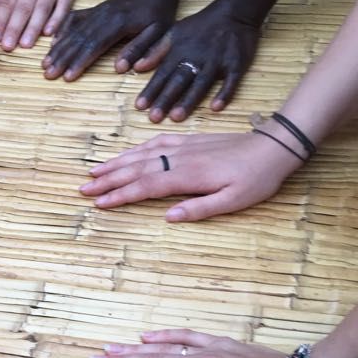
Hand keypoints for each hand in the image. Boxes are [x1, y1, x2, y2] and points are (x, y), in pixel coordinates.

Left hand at [0, 0, 82, 52]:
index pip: (7, 1)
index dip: (0, 20)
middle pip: (23, 8)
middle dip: (14, 28)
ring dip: (33, 29)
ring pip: (42, 10)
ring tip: (25, 44)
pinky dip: (56, 20)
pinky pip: (63, 8)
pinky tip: (48, 33)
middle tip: (7, 46)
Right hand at [42, 0, 173, 80]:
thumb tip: (120, 68)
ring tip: (44, 64)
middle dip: (62, 58)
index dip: (80, 62)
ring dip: (58, 48)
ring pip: (73, 31)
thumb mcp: (160, 34)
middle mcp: (103, 17)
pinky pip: (74, 19)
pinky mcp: (95, 11)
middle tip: (48, 74)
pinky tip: (52, 43)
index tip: (67, 77)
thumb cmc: (160, 14)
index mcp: (118, 24)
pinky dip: (62, 31)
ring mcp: (97, 12)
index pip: (95, 45)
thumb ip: (141, 50)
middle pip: (78, 39)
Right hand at [79, 129, 301, 221]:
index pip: (146, 187)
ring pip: (142, 154)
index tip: (100, 204)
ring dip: (116, 163)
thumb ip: (200, 209)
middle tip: (83, 189)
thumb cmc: (256, 180)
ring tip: (94, 172)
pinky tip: (125, 155)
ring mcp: (183, 146)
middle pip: (136, 169)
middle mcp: (180, 158)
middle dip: (108, 180)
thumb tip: (168, 217)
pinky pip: (155, 142)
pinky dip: (136, 149)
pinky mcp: (188, 140)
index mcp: (188, 176)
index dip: (120, 195)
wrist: (273, 147)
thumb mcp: (233, 202)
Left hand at [134, 1, 260, 122]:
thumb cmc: (201, 25)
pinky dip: (224, 93)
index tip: (140, 107)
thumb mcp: (175, 32)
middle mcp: (197, 57)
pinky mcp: (236, 64)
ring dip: (189, 100)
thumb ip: (156, 50)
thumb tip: (137, 67)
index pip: (163, 73)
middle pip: (179, 81)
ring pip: (201, 82)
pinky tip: (216, 107)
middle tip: (154, 117)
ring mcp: (217, 61)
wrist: (234, 11)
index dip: (151, 90)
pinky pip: (231, 80)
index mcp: (180, 51)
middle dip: (166, 99)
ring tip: (177, 117)